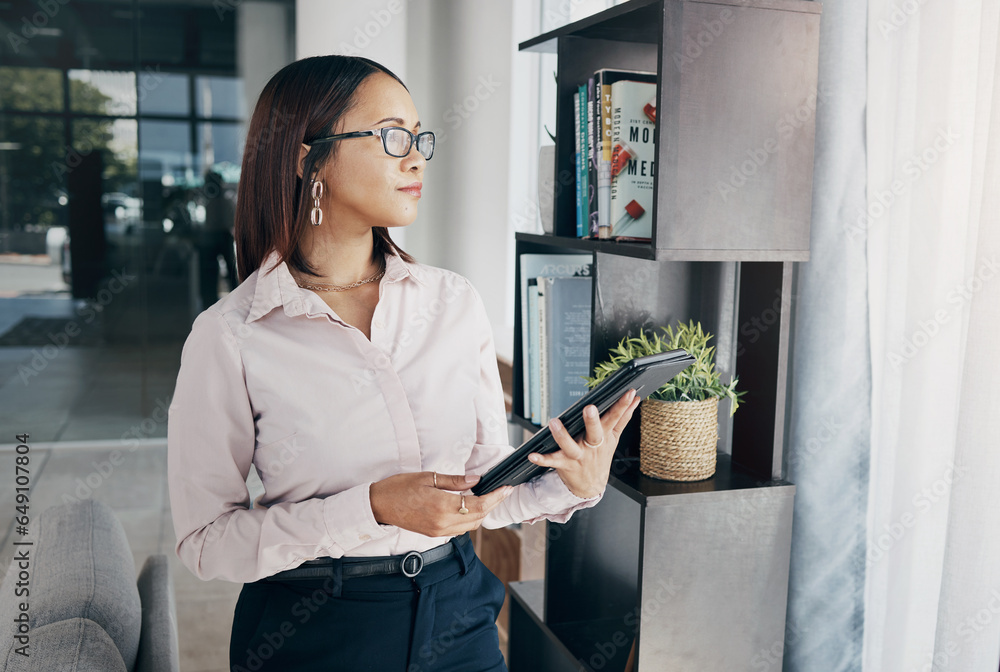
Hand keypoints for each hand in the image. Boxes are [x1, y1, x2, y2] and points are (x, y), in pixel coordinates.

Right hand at [369, 471, 512, 536]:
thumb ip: (455, 481)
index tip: (506, 488)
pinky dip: (470, 519)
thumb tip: (476, 479)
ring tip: (489, 497)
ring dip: (482, 513)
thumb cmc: (399, 488)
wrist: (379, 505)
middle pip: (478, 517)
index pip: (478, 505)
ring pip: (471, 526)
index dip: (495, 497)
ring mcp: (439, 531)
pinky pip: (460, 529)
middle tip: (501, 491)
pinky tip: (470, 506)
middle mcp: (443, 523)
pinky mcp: (435, 534)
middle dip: (492, 505)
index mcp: (442, 507)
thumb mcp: (428, 478)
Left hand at [528, 388, 640, 498]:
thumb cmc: (601, 456)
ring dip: (562, 435)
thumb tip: (636, 400)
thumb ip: (623, 418)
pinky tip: (532, 454)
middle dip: (592, 421)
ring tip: (554, 423)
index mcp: (604, 436)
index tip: (629, 393)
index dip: (623, 405)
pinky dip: (542, 459)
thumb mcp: (614, 438)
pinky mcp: (564, 464)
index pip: (615, 418)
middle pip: (594, 433)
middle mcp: (592, 446)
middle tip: (589, 408)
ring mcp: (578, 456)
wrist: (591, 485)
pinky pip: (552, 461)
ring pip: (570, 446)